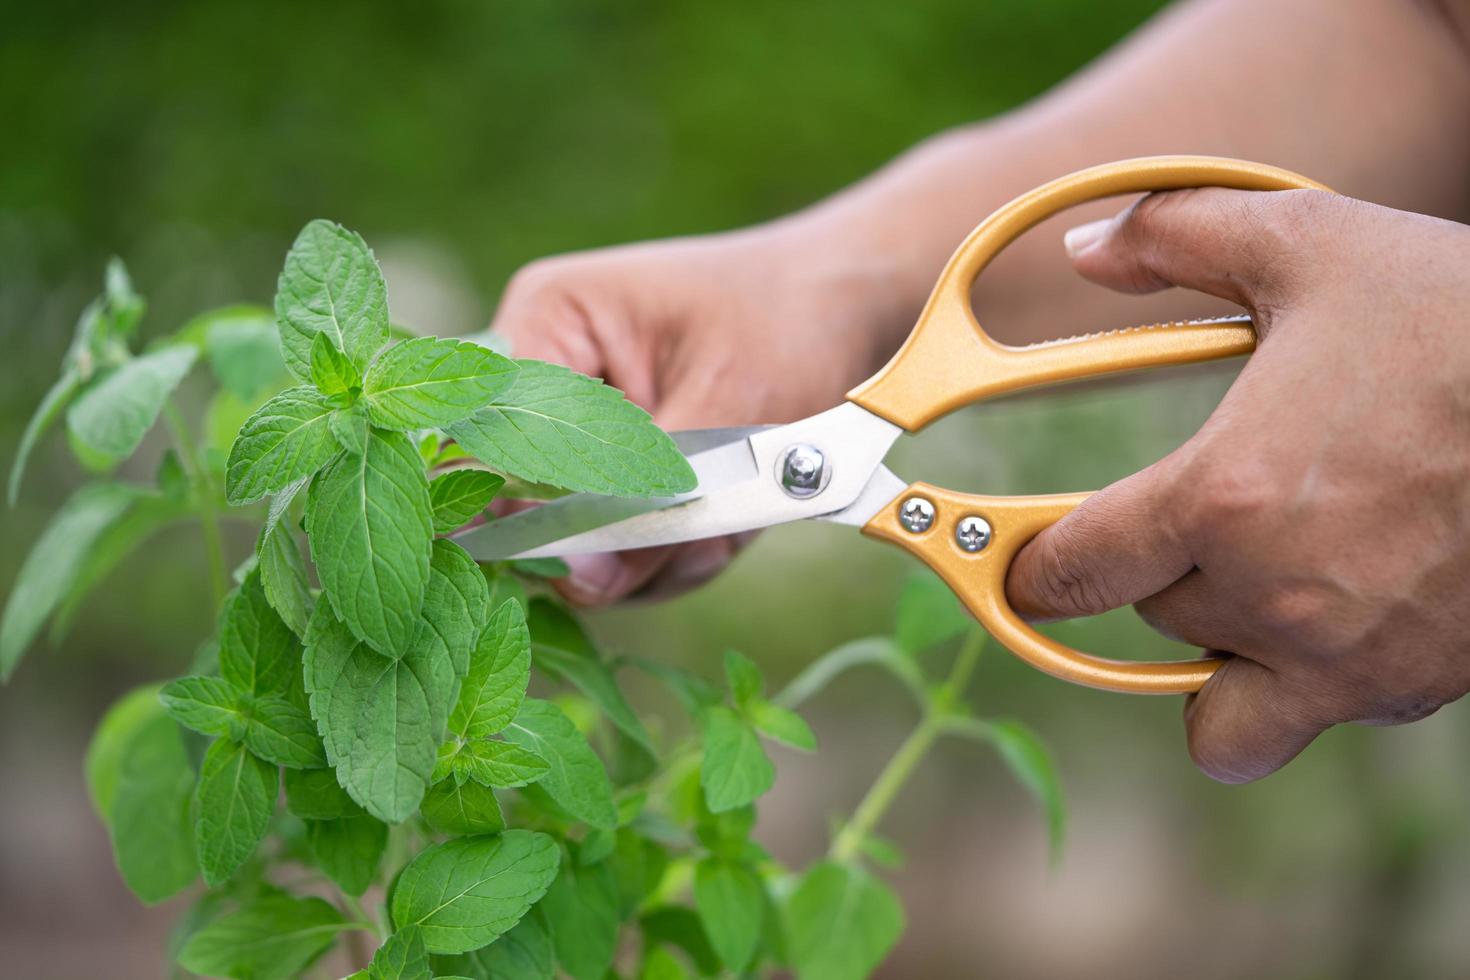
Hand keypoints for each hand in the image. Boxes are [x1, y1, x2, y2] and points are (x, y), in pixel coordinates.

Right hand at [493, 226, 905, 602]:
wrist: (854, 310)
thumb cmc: (792, 325)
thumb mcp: (725, 411)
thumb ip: (648, 502)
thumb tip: (579, 584)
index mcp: (549, 322)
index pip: (490, 440)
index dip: (531, 516)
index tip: (600, 559)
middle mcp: (546, 377)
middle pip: (528, 505)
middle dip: (622, 541)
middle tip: (705, 532)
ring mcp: (578, 431)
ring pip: (581, 540)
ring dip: (663, 552)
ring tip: (737, 516)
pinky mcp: (617, 473)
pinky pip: (622, 543)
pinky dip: (680, 550)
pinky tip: (734, 521)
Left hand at [1007, 188, 1469, 782]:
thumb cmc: (1465, 321)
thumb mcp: (1315, 244)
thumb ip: (1180, 236)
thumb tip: (1086, 249)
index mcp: (1224, 498)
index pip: (1073, 575)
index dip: (1036, 569)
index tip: (1034, 563)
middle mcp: (1273, 597)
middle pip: (1154, 618)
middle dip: (1163, 572)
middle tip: (1212, 512)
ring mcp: (1346, 658)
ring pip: (1221, 700)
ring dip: (1222, 652)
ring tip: (1266, 580)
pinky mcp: (1413, 689)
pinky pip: (1317, 713)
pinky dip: (1308, 677)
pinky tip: (1345, 601)